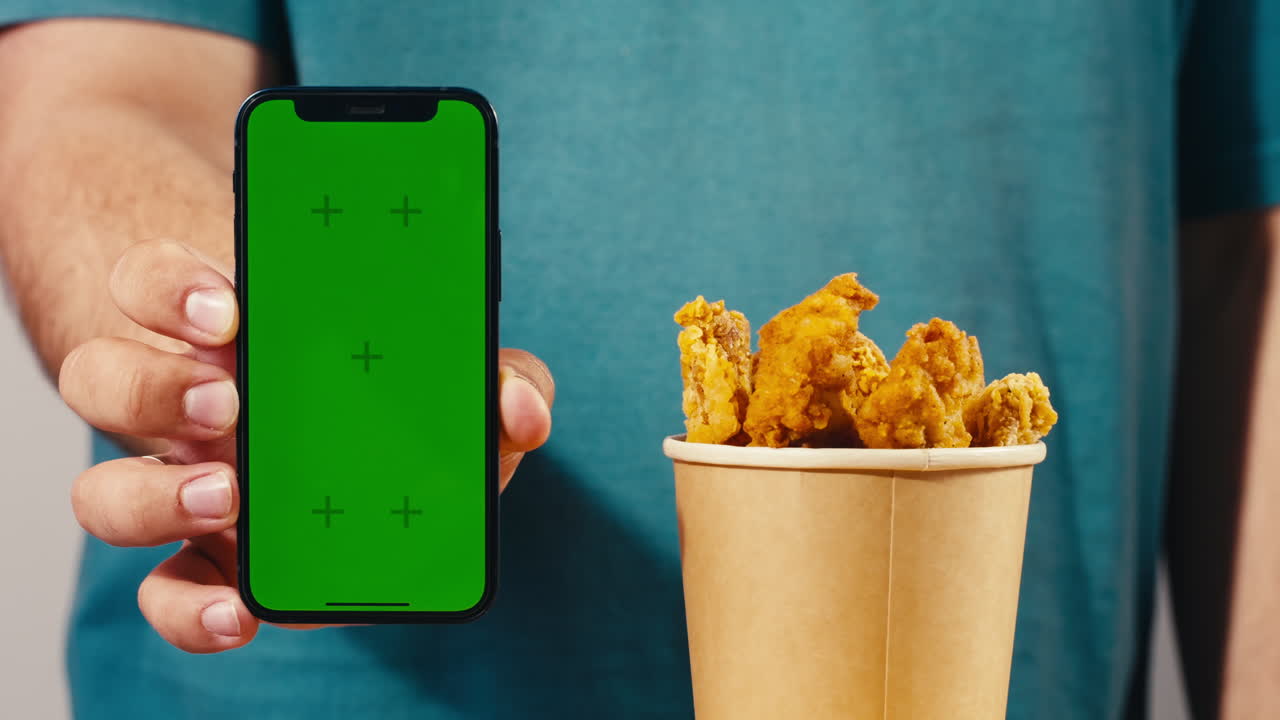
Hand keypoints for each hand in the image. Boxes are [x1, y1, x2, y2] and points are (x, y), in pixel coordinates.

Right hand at [58, 238, 552, 652]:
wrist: (375, 474)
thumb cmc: (404, 405)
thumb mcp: (454, 379)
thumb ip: (502, 375)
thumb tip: (518, 404)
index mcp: (233, 334)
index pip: (155, 282)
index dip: (168, 285)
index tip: (226, 305)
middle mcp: (188, 404)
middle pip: (104, 375)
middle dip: (156, 386)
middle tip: (230, 400)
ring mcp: (186, 487)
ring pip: (104, 488)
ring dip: (152, 495)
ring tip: (227, 498)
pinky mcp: (209, 567)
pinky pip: (162, 591)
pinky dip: (189, 608)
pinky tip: (241, 610)